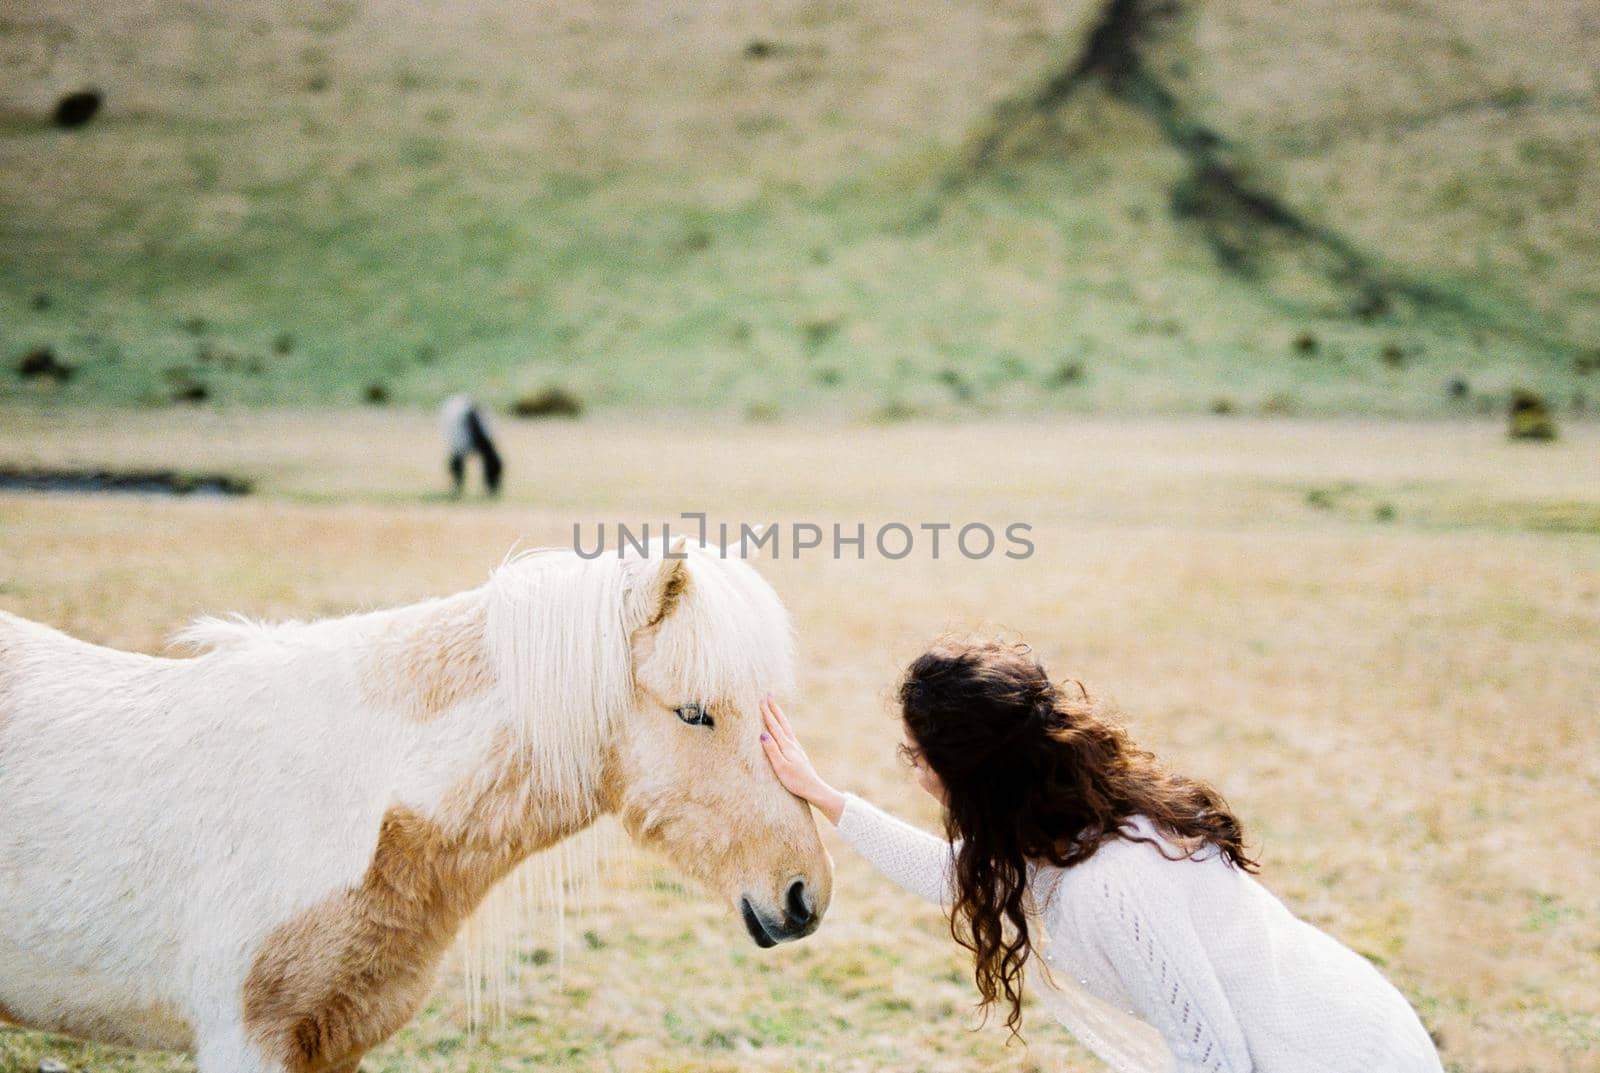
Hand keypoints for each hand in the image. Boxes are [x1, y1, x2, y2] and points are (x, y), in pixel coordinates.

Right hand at [760, 697, 845, 824]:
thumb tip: (762, 734)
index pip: (774, 726)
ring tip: (774, 708)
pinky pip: (789, 734)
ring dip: (779, 716)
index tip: (761, 700)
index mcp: (786, 746)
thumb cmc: (795, 781)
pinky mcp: (798, 754)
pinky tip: (784, 730)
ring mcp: (796, 748)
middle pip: (782, 722)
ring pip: (786, 727)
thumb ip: (772, 750)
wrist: (814, 788)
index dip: (767, 713)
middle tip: (768, 695)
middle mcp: (792, 744)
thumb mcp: (780, 767)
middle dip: (774, 709)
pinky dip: (784, 727)